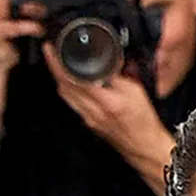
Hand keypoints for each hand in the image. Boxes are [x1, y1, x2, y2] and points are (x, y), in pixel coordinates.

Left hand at [49, 53, 172, 192]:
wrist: (145, 147)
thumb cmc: (144, 123)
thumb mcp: (135, 90)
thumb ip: (118, 73)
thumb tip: (109, 58)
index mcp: (104, 101)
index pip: (71, 77)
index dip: (56, 62)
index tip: (50, 48)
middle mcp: (92, 111)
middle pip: (62, 86)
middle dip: (53, 67)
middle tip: (50, 53)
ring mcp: (88, 119)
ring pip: (65, 96)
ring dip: (59, 79)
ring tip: (58, 65)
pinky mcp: (90, 123)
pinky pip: (72, 104)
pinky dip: (68, 90)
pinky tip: (71, 84)